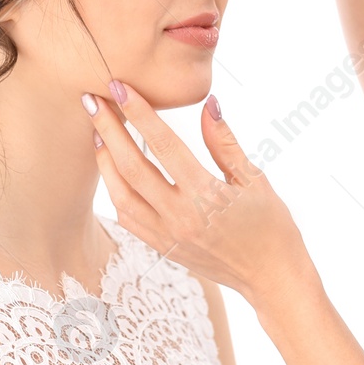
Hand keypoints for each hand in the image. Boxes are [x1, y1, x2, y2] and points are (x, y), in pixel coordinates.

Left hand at [82, 81, 316, 305]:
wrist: (272, 278)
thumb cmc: (271, 225)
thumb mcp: (254, 179)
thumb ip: (224, 142)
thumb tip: (208, 104)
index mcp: (206, 195)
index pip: (163, 144)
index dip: (139, 112)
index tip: (120, 86)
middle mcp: (180, 217)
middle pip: (131, 166)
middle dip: (108, 129)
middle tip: (92, 99)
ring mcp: (167, 236)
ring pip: (120, 193)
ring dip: (105, 160)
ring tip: (97, 131)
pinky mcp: (162, 248)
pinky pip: (127, 216)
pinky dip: (115, 189)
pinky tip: (112, 169)